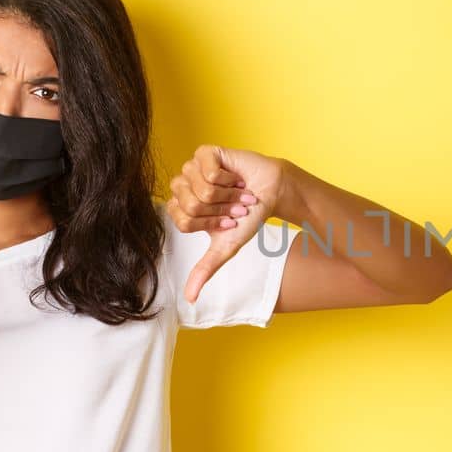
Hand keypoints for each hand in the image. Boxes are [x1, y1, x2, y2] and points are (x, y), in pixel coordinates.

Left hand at [166, 144, 289, 303]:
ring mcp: (192, 167)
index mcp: (180, 207)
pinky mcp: (205, 153)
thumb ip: (205, 269)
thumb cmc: (247, 217)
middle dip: (220, 210)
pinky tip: (235, 177)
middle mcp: (183, 186)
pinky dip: (228, 179)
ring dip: (226, 195)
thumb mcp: (225, 247)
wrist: (270, 193)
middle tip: (233, 206)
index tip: (226, 220)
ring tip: (237, 192)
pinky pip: (209, 171)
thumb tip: (189, 298)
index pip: (183, 220)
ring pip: (201, 189)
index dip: (210, 223)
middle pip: (191, 205)